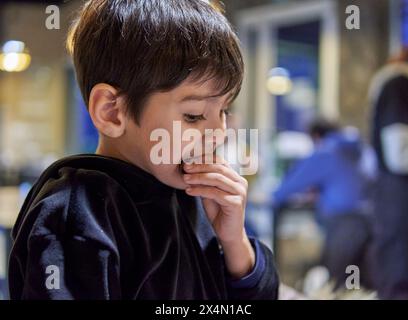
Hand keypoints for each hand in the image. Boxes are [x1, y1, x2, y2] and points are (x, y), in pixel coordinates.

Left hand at [183, 156, 254, 277]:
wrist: (228, 233)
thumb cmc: (218, 211)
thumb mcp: (210, 192)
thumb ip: (205, 181)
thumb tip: (190, 167)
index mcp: (235, 177)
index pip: (220, 161)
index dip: (204, 159)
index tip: (188, 160)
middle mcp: (240, 182)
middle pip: (218, 168)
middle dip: (200, 167)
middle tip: (185, 167)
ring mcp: (240, 192)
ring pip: (217, 179)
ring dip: (198, 178)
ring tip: (185, 179)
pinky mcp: (236, 203)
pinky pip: (215, 193)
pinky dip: (200, 191)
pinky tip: (189, 191)